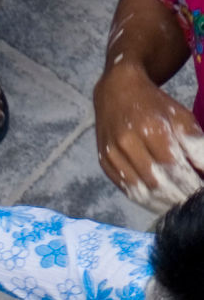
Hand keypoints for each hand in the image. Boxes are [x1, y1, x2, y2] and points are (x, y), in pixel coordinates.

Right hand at [94, 62, 203, 212]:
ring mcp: (113, 156)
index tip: (200, 194)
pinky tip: (158, 204)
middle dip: (177, 197)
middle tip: (191, 204)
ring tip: (177, 208)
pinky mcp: (105, 164)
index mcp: (151, 128)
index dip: (189, 184)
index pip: (174, 167)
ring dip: (161, 204)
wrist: (117, 91)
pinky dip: (144, 201)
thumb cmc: (153, 104)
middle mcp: (128, 143)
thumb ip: (194, 143)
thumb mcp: (180, 116)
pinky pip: (126, 190)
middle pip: (156, 183)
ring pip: (140, 192)